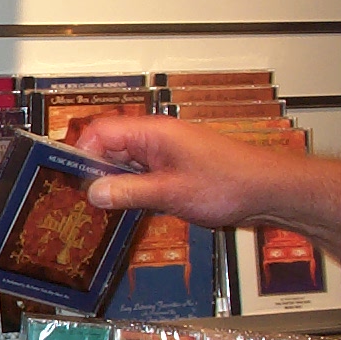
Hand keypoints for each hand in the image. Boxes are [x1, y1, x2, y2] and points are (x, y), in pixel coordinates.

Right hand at [73, 115, 284, 227]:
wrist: (268, 190)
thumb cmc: (230, 183)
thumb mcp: (170, 193)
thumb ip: (128, 192)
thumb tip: (93, 192)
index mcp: (153, 132)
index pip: (100, 132)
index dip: (81, 154)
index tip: (71, 179)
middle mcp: (157, 137)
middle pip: (109, 146)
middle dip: (94, 171)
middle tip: (83, 198)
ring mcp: (166, 152)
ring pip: (125, 162)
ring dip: (114, 182)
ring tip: (104, 207)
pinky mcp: (174, 168)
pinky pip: (141, 173)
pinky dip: (132, 188)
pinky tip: (130, 207)